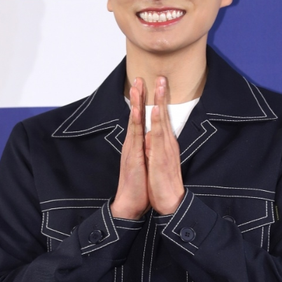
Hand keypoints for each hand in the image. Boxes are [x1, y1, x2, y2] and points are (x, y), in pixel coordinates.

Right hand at [110, 78, 149, 219]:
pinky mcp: (132, 157)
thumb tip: (150, 139)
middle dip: (137, 96)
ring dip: (135, 103)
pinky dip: (135, 122)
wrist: (131, 203)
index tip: (146, 87)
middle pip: (135, 115)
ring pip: (133, 121)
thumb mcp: (145, 163)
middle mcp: (133, 144)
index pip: (140, 119)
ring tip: (136, 87)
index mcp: (138, 145)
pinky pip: (134, 136)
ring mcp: (131, 149)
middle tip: (139, 77)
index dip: (143, 103)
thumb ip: (147, 149)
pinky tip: (136, 110)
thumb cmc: (139, 185)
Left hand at [145, 77, 184, 214]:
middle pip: (164, 114)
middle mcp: (167, 143)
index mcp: (165, 144)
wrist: (170, 202)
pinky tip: (155, 110)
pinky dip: (157, 122)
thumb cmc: (163, 184)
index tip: (158, 86)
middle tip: (161, 76)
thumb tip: (152, 137)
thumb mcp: (158, 162)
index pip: (163, 118)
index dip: (160, 101)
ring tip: (159, 84)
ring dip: (160, 101)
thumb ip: (156, 148)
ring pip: (162, 120)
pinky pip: (158, 136)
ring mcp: (165, 149)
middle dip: (162, 95)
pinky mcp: (161, 156)